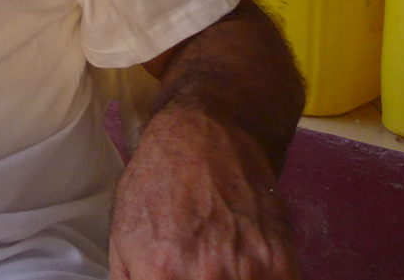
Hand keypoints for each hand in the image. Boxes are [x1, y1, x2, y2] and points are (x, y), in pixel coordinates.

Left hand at [110, 106, 298, 278]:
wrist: (202, 138)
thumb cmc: (155, 182)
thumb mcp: (122, 235)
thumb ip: (129, 279)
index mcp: (160, 274)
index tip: (170, 279)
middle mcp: (206, 277)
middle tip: (198, 272)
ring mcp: (249, 270)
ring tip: (219, 268)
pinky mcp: (281, 261)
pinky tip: (245, 269)